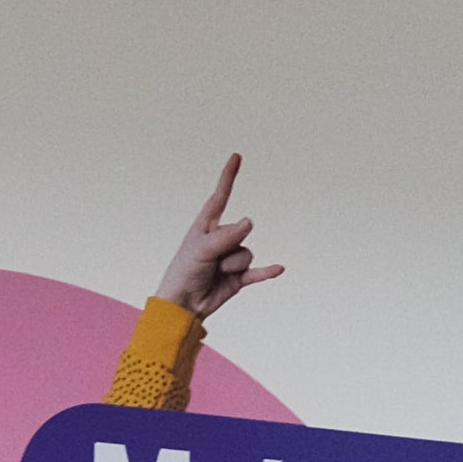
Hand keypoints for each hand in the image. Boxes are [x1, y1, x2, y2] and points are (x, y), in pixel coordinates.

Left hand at [150, 155, 282, 320]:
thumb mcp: (202, 248)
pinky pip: (257, 273)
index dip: (229, 176)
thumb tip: (250, 222)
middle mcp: (221, 238)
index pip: (221, 196)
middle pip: (240, 233)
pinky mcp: (239, 277)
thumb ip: (227, 235)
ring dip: (234, 265)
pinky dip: (267, 271)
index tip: (236, 157)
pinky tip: (279, 269)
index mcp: (207, 225)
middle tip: (209, 262)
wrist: (183, 304)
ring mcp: (231, 257)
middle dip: (228, 248)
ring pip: (247, 253)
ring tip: (217, 273)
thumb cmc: (185, 272)